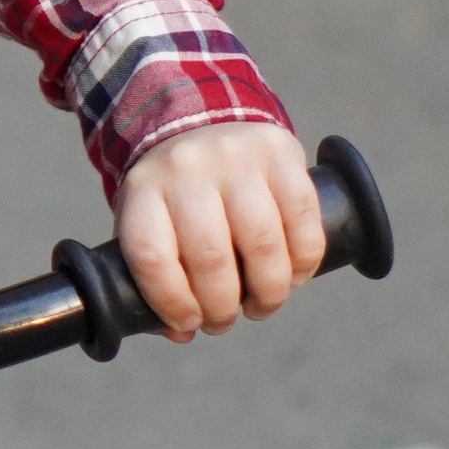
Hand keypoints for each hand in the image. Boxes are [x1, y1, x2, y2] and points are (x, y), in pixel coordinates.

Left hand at [115, 126, 323, 337]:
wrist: (204, 116)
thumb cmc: (173, 192)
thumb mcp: (148, 221)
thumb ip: (157, 277)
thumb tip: (182, 331)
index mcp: (144, 189)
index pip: (152, 257)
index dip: (172, 302)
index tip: (190, 322)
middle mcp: (187, 168)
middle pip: (211, 257)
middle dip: (223, 307)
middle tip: (226, 320)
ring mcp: (236, 156)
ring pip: (262, 242)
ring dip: (269, 291)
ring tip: (262, 304)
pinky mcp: (280, 152)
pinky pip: (303, 218)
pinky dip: (304, 260)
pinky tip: (295, 276)